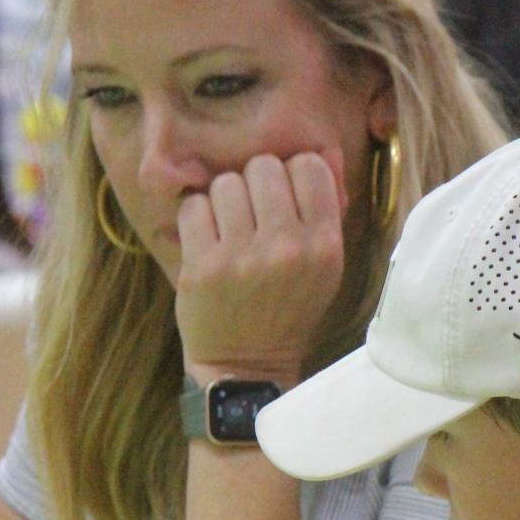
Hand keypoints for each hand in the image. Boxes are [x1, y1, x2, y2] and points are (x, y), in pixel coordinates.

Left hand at [175, 150, 345, 380]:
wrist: (247, 367)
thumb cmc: (287, 311)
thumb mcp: (324, 268)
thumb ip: (325, 212)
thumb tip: (322, 152)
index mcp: (325, 245)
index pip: (308, 165)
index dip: (291, 175)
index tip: (282, 199)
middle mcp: (287, 247)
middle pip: (264, 166)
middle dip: (254, 185)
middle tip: (251, 216)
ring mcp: (242, 257)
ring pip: (226, 182)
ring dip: (223, 200)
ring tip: (228, 230)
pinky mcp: (203, 266)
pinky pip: (194, 206)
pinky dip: (196, 218)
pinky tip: (206, 242)